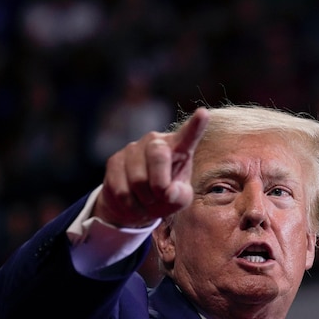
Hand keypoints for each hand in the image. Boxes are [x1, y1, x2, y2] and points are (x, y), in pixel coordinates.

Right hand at [93, 108, 210, 226]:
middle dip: (160, 185)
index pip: (188, 135)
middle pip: (158, 156)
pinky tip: (133, 202)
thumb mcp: (180, 199)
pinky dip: (131, 205)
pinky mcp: (114, 160)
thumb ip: (181, 196)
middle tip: (161, 198)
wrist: (136, 204)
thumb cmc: (165, 197)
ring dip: (145, 200)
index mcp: (179, 147)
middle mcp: (155, 141)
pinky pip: (122, 190)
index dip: (196, 125)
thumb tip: (168, 192)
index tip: (203, 113)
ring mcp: (133, 148)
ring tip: (147, 200)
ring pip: (138, 179)